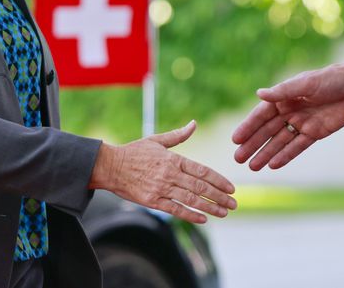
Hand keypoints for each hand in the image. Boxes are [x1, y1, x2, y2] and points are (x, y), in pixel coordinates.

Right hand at [90, 120, 236, 223]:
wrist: (110, 166)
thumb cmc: (133, 152)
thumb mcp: (157, 140)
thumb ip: (178, 135)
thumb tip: (194, 124)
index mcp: (174, 159)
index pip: (202, 171)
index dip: (219, 180)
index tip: (231, 188)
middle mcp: (170, 174)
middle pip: (201, 187)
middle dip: (220, 196)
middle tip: (234, 203)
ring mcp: (162, 188)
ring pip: (191, 199)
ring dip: (210, 207)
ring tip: (224, 212)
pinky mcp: (152, 201)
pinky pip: (176, 209)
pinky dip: (191, 214)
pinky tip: (204, 218)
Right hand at [231, 59, 343, 170]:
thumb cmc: (329, 79)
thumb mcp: (305, 83)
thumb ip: (283, 91)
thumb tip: (259, 93)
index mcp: (284, 97)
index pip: (261, 115)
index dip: (248, 127)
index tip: (235, 140)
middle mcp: (289, 111)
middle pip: (267, 131)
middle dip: (253, 144)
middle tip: (238, 158)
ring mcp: (301, 123)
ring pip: (280, 141)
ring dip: (266, 153)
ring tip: (252, 166)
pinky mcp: (315, 133)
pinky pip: (297, 146)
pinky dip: (286, 155)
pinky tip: (273, 165)